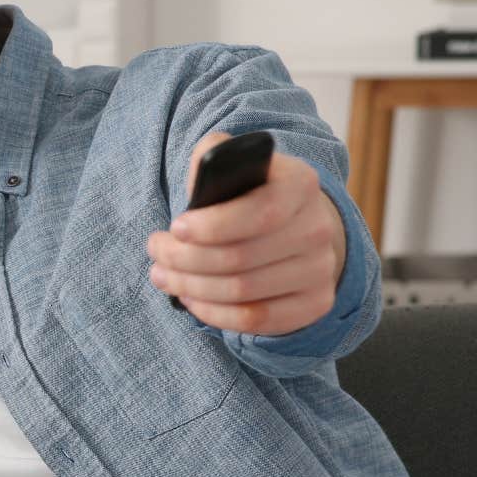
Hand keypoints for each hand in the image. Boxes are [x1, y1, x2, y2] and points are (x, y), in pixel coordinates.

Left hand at [147, 131, 345, 335]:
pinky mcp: (314, 303)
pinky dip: (213, 313)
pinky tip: (191, 298)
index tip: (175, 227)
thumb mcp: (233, 167)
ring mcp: (319, 269)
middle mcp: (317, 228)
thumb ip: (213, 157)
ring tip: (163, 275)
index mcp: (300, 184)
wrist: (294, 227)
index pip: (259, 212)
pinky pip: (255, 319)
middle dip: (184, 259)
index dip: (210, 226)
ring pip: (241, 291)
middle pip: (239, 258)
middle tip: (156, 252)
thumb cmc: (248, 197)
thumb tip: (203, 172)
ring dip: (190, 287)